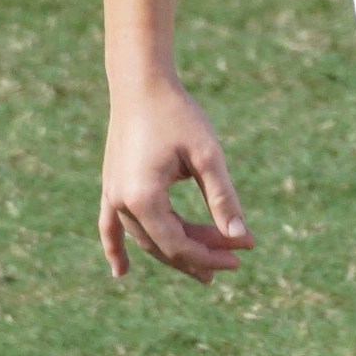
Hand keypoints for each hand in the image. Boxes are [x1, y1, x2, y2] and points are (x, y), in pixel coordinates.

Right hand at [99, 82, 248, 281]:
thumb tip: (241, 235)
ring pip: (146, 238)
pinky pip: (110, 227)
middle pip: (165, 245)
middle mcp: (122, 202)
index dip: (213, 253)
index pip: (180, 244)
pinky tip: (121, 272)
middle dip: (203, 252)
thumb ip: (222, 198)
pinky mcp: (111, 186)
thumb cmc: (177, 114)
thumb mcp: (207, 155)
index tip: (245, 249)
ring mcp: (112, 195)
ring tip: (205, 267)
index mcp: (144, 197)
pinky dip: (116, 250)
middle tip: (238, 254)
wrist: (140, 82)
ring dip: (177, 251)